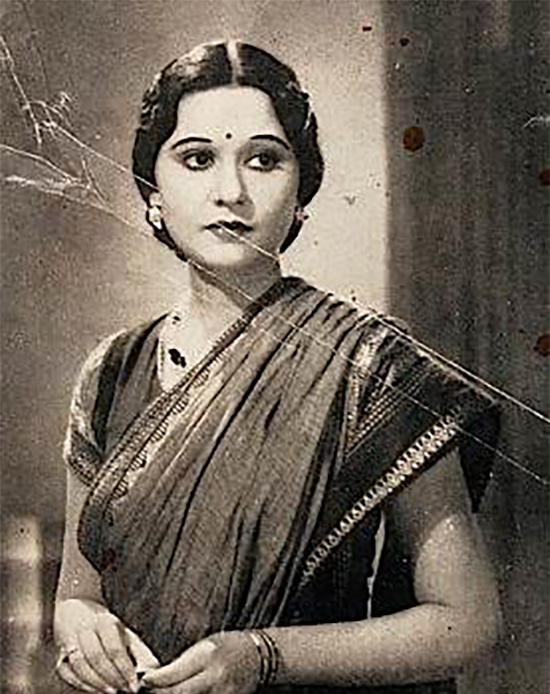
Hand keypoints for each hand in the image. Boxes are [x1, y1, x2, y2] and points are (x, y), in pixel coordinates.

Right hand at [55, 598, 158, 692]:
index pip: (115, 648)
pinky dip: (81, 683)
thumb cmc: (107, 626)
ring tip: (111, 691)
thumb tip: (154, 671)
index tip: (134, 685)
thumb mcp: (125, 632)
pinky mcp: (59, 653)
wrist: (76, 608)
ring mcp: (70, 640)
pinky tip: (94, 689)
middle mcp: (86, 629)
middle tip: (124, 690)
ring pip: (80, 665)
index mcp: (105, 621)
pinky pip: (67, 672)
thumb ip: (139, 651)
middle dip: (112, 677)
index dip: (125, 669)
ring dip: (96, 682)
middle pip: (97, 657)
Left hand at [140, 631, 260, 693]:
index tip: (141, 681)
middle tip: (146, 692)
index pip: (174, 675)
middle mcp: (214, 677)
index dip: (154, 681)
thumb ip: (180, 664)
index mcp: (207, 656)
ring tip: (163, 692)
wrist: (257, 657)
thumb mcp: (203, 647)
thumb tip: (151, 678)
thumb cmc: (227, 646)